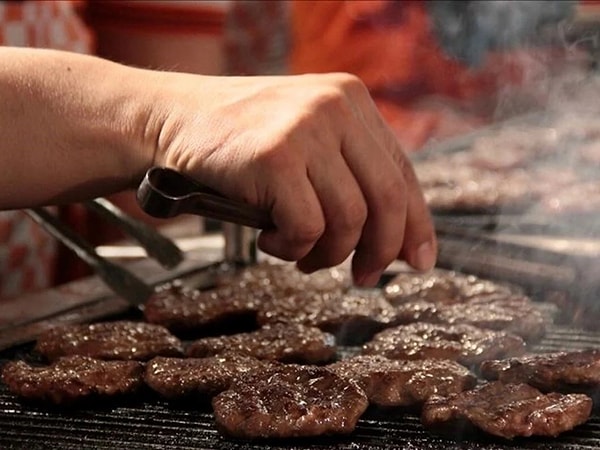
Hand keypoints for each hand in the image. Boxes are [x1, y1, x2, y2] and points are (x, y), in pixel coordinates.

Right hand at [148, 72, 436, 285]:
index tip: (417, 261)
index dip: (416, 224)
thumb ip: (348, 176)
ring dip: (327, 254)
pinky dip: (292, 249)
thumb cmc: (241, 143)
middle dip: (381, 250)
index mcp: (351, 100)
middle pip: (386, 199)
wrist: (172, 120)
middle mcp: (335, 106)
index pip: (401, 172)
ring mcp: (304, 129)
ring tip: (301, 256)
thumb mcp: (306, 143)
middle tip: (364, 278)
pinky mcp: (275, 157)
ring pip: (348, 219)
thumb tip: (394, 240)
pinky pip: (307, 227)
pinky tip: (269, 241)